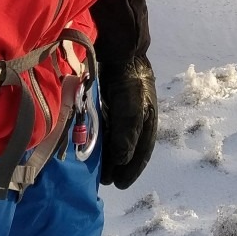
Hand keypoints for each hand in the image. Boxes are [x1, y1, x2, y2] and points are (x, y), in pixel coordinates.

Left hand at [100, 56, 156, 188]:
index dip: (131, 170)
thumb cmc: (129, 80)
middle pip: (127, 148)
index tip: (119, 185)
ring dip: (106, 154)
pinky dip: (98, 138)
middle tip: (102, 179)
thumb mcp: (132, 108)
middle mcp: (136, 118)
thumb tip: (122, 161)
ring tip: (94, 168)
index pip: (141, 152)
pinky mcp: (107, 102)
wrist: (119, 50)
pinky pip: (103, 126)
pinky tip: (88, 145)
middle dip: (116, 165)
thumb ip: (127, 134)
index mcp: (148, 122)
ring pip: (114, 138)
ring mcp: (121, 110)